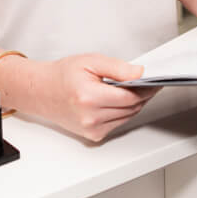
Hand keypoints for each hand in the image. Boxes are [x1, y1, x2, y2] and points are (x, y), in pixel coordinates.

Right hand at [32, 54, 158, 141]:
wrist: (41, 92)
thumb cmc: (62, 75)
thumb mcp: (90, 61)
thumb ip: (117, 68)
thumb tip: (139, 74)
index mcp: (89, 97)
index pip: (130, 96)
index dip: (146, 88)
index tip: (155, 80)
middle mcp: (90, 118)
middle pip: (131, 108)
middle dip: (143, 95)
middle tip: (148, 83)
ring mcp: (91, 129)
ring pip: (127, 117)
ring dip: (134, 104)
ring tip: (134, 89)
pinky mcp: (93, 135)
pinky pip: (118, 123)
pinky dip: (124, 112)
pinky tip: (119, 100)